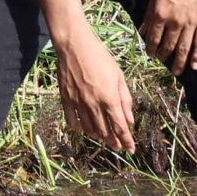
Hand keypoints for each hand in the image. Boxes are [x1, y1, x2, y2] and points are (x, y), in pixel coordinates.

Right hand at [53, 27, 136, 150]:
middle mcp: (94, 104)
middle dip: (113, 141)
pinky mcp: (66, 99)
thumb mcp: (119, 76)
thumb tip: (130, 120)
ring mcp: (78, 103)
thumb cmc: (100, 57)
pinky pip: (72, 121)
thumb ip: (125, 99)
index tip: (131, 150)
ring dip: (98, 136)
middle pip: (104, 132)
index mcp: (109, 98)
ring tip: (103, 136)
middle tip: (117, 145)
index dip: (127, 141)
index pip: (120, 127)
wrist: (74, 45)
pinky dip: (79, 128)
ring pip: (89, 129)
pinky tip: (84, 127)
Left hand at [139, 0, 196, 75]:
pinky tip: (195, 66)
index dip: (152, 48)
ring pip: (184, 48)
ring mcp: (191, 23)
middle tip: (162, 63)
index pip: (154, 37)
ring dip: (179, 62)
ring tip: (177, 72)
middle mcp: (175, 21)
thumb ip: (149, 14)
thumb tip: (142, 30)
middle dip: (164, 56)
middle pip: (168, 45)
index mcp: (160, 13)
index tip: (151, 55)